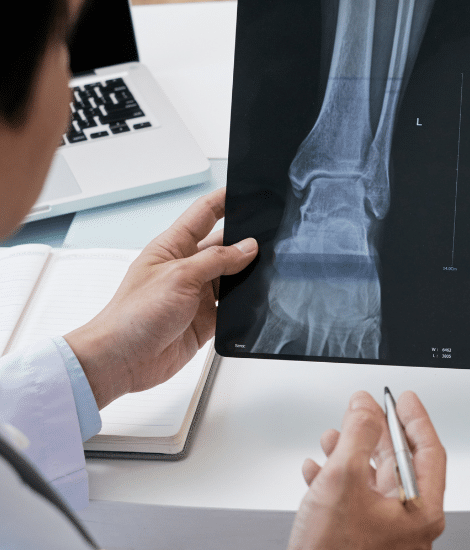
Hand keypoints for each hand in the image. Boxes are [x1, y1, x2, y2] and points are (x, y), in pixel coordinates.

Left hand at [64, 188, 257, 407]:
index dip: (224, 200)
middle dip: (245, 241)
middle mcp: (186, 268)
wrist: (123, 360)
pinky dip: (244, 305)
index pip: (204, 214)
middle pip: (224, 246)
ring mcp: (196, 294)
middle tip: (266, 238)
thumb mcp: (179, 276)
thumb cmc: (132, 316)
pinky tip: (252, 302)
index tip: (246, 190)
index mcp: (172, 247)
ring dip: (246, 276)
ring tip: (262, 272)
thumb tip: (247, 247)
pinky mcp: (206, 319)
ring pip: (232, 277)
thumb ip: (217, 260)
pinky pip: (233, 307)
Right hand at [268, 390, 445, 549]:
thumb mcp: (344, 478)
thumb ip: (358, 435)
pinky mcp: (364, 545)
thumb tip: (364, 409)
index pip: (429, 451)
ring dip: (352, 455)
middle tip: (363, 410)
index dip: (414, 419)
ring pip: (375, 482)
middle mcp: (412, 526)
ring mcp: (388, 537)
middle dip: (375, 434)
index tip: (404, 398)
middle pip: (400, 465)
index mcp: (423, 512)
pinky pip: (358, 502)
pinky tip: (317, 471)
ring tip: (331, 437)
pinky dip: (340, 482)